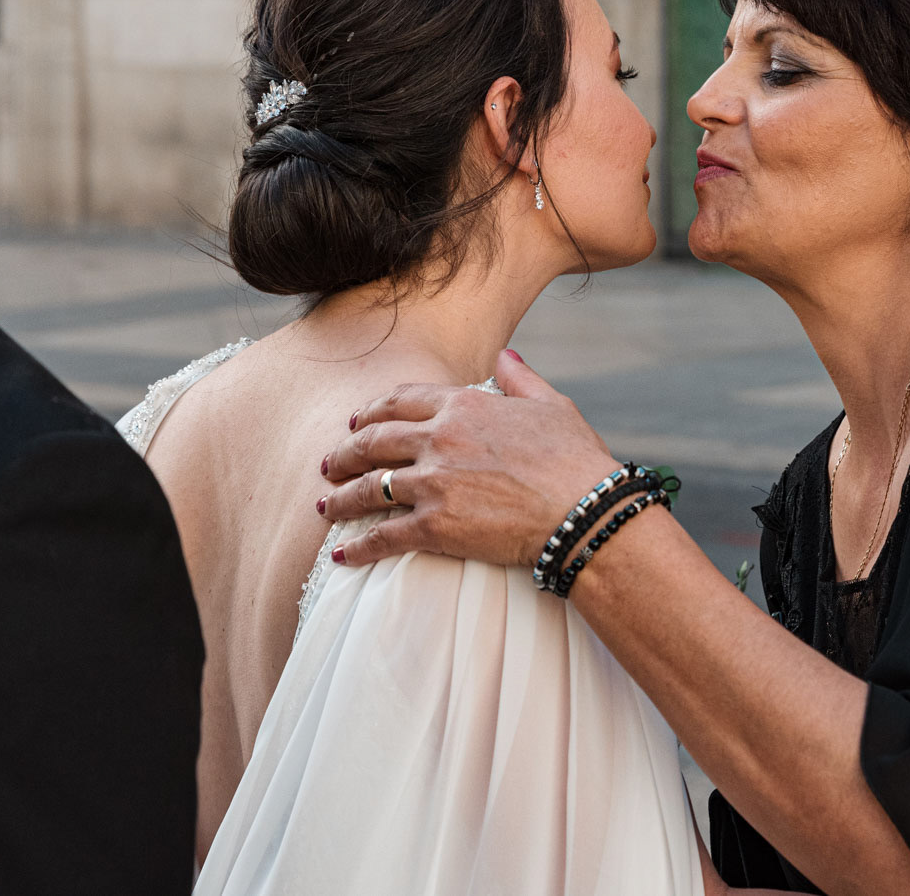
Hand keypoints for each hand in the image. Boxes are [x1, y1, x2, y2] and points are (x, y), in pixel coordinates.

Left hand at [317, 350, 626, 567]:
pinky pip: (385, 535)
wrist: (585, 509)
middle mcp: (440, 439)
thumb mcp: (552, 404)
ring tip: (325, 507)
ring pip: (370, 487)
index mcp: (465, 406)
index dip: (371, 411)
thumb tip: (504, 355)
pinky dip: (359, 546)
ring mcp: (435, 482)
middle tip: (330, 464)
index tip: (356, 421)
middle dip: (344, 453)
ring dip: (341, 499)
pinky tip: (343, 553)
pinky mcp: (436, 525)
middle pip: (373, 441)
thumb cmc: (576, 458)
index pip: (401, 401)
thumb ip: (520, 378)